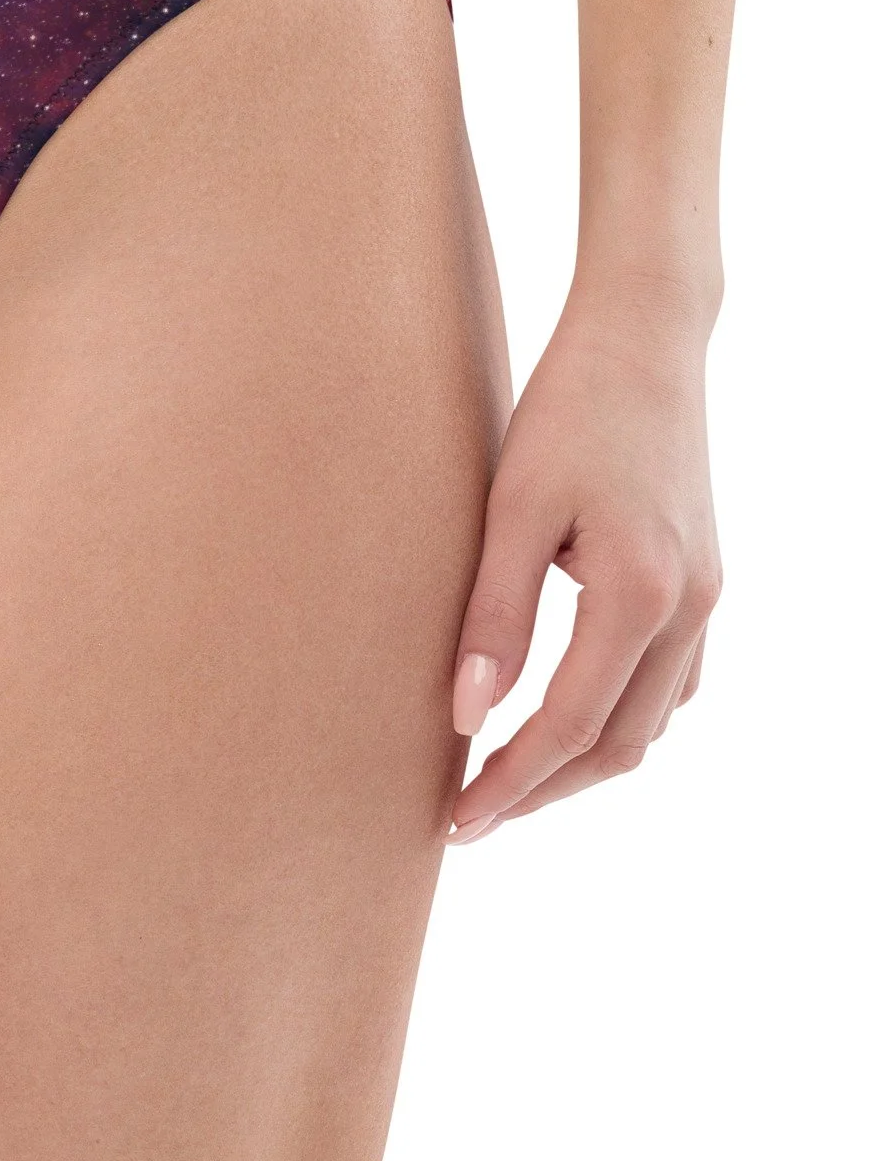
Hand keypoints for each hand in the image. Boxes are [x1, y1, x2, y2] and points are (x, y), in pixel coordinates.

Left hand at [447, 296, 720, 841]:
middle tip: (472, 816)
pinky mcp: (700, 580)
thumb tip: (466, 716)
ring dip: (583, 761)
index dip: (509, 782)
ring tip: (509, 778)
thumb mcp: (513, 509)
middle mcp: (688, 609)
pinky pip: (670, 681)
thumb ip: (493, 616)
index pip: (567, 727)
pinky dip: (619, 717)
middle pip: (619, 743)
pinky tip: (568, 717)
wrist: (644, 341)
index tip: (455, 819)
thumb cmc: (569, 410)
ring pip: (652, 720)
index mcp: (640, 596)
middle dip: (545, 790)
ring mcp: (705, 598)